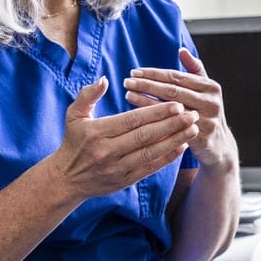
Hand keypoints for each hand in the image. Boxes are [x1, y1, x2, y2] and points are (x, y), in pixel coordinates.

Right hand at [50, 79, 197, 199]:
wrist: (67, 179)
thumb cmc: (73, 142)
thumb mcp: (73, 115)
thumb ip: (88, 95)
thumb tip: (104, 79)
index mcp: (98, 132)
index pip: (132, 120)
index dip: (156, 112)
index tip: (176, 104)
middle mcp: (108, 151)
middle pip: (145, 136)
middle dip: (171, 125)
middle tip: (192, 114)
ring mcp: (117, 168)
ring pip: (151, 153)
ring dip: (174, 141)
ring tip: (193, 129)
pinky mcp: (124, 181)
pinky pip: (149, 168)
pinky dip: (167, 158)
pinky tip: (182, 147)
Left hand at [126, 49, 236, 169]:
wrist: (219, 146)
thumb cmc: (206, 113)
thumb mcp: (205, 90)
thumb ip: (195, 70)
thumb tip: (182, 50)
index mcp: (210, 86)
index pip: (177, 76)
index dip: (154, 73)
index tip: (134, 71)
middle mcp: (210, 101)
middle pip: (173, 90)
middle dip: (147, 85)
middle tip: (127, 81)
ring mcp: (207, 120)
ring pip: (171, 109)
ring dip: (147, 101)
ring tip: (128, 95)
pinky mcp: (200, 138)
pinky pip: (173, 128)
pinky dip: (155, 122)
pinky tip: (139, 118)